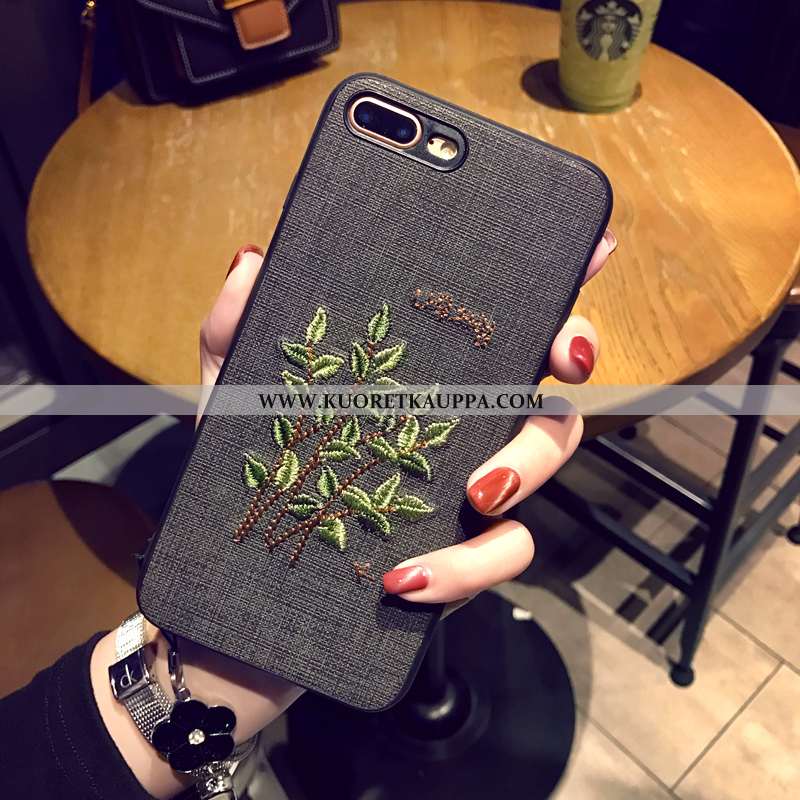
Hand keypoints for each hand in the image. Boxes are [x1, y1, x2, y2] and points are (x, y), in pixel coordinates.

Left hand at [201, 232, 615, 604]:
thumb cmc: (250, 487)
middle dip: (576, 350)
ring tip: (477, 488)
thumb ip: (236, 330)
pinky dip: (469, 567)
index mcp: (414, 377)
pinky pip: (502, 554)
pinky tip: (407, 575)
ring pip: (545, 456)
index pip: (492, 317)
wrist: (240, 600)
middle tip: (566, 355)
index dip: (552, 279)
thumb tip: (255, 258)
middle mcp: (455, 424)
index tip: (592, 247)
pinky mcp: (458, 558)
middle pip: (544, 371)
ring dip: (530, 465)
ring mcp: (463, 489)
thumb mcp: (232, 400)